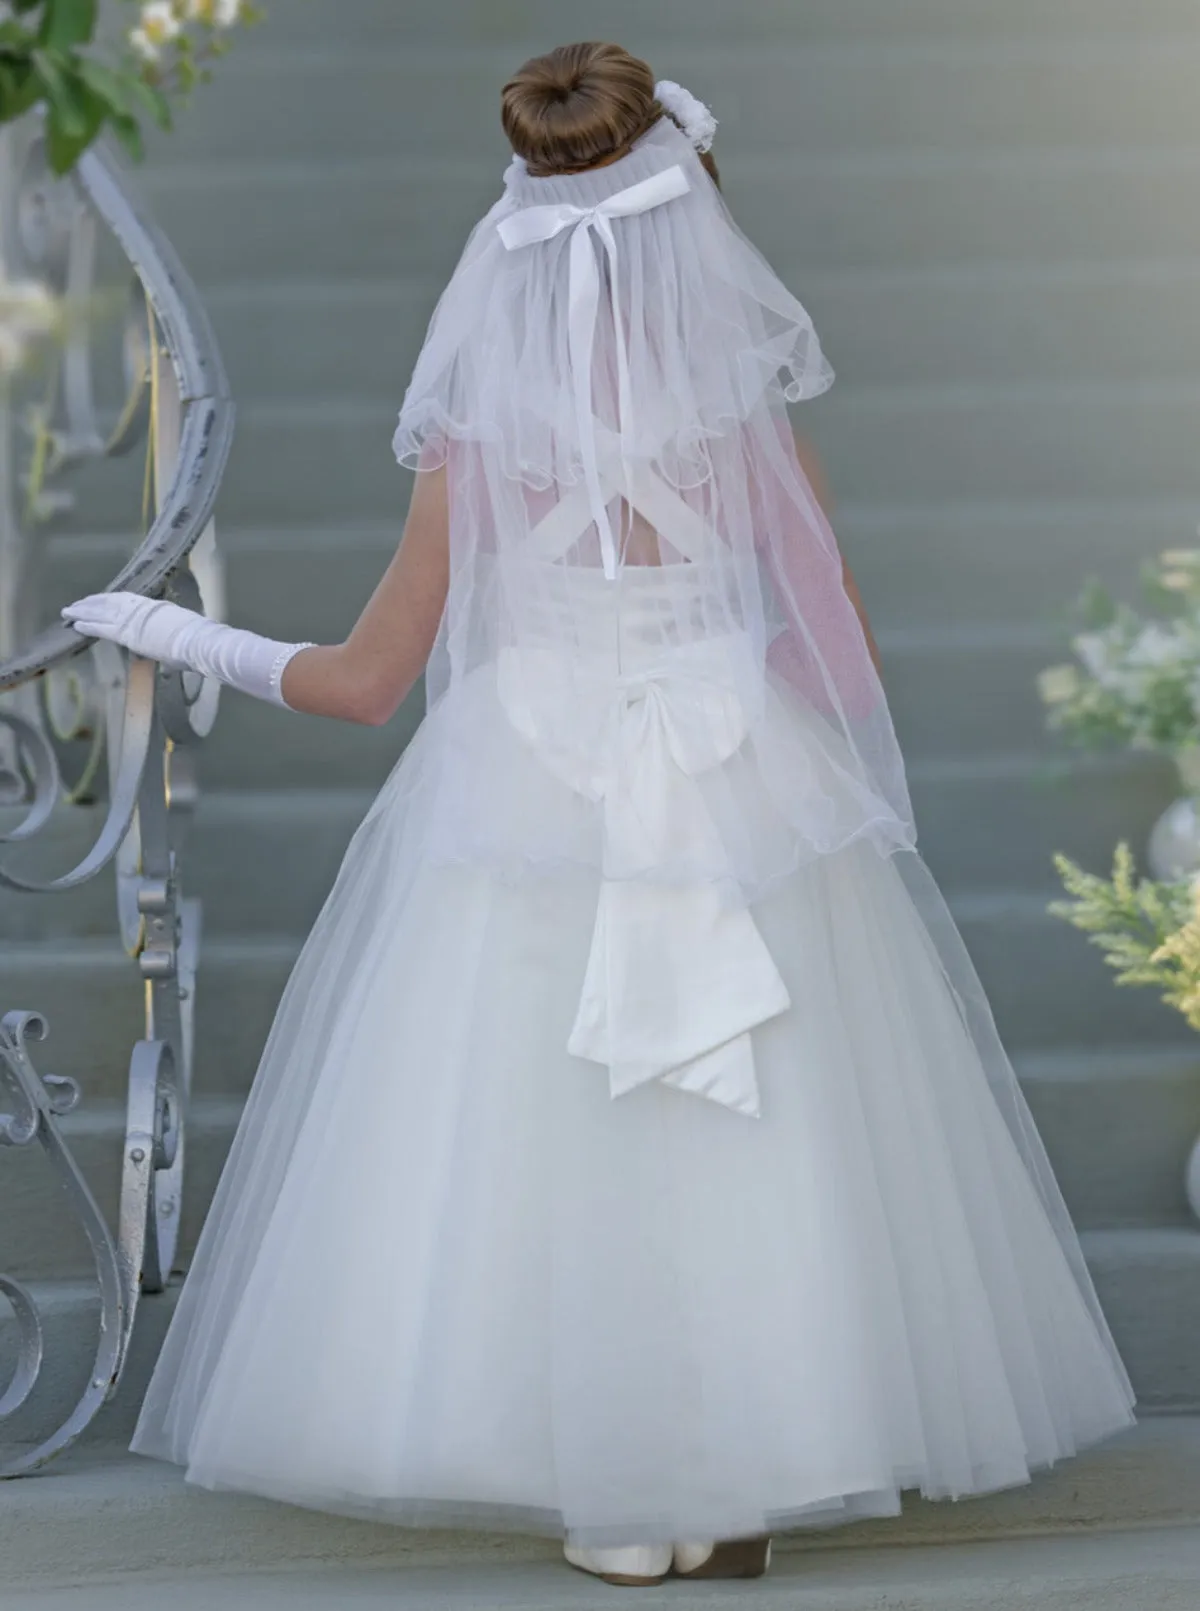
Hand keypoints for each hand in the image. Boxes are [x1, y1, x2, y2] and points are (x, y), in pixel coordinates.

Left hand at [62, 591, 198, 667]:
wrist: (197, 640)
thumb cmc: (197, 639)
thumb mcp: (180, 629)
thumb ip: (168, 635)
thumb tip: (168, 647)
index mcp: (154, 607)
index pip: (125, 600)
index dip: (108, 600)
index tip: (98, 600)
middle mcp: (140, 609)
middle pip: (109, 603)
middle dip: (91, 603)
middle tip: (75, 604)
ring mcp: (132, 620)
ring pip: (100, 612)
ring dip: (83, 611)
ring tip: (68, 612)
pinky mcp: (126, 633)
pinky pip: (101, 627)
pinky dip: (87, 625)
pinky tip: (75, 624)